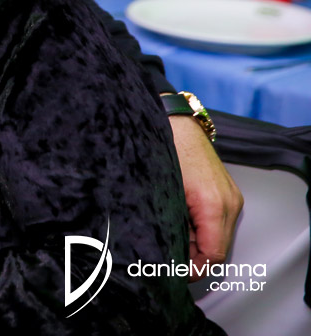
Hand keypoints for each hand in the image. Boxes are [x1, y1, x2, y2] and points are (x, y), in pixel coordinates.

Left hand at [169, 115, 243, 272]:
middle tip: (166, 252)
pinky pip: (218, 221)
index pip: (213, 254)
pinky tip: (180, 218)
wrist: (174, 123)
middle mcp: (230, 204)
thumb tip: (165, 251)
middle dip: (192, 256)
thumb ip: (169, 225)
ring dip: (195, 241)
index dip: (193, 268)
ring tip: (169, 229)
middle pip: (217, 249)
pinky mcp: (227, 193)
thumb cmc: (164, 152)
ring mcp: (231, 198)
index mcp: (214, 206)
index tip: (174, 271)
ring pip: (218, 236)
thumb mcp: (162, 194)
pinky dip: (200, 227)